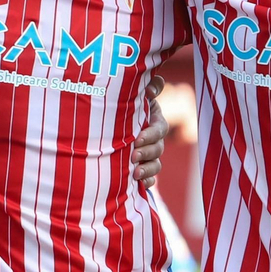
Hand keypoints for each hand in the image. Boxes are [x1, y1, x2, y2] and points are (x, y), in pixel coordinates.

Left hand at [132, 75, 168, 189]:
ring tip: (135, 173)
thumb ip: (151, 87)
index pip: (158, 130)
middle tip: (133, 156)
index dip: (150, 135)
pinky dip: (147, 182)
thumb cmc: (126, 107)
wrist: (113, 126)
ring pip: (156, 165)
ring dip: (148, 169)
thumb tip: (151, 90)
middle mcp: (155, 140)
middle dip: (146, 153)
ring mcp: (150, 156)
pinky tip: (140, 184)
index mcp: (155, 122)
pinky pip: (151, 179)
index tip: (137, 139)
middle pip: (158, 149)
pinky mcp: (144, 169)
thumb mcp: (138, 95)